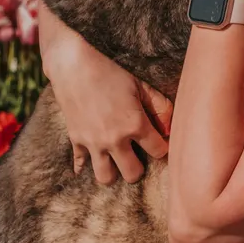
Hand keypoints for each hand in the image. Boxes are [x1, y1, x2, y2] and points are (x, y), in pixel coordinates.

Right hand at [37, 0, 172, 184]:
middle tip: (138, 156)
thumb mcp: (140, 84)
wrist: (73, 64)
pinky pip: (80, 164)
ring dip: (113, 172)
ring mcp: (93, 142)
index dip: (162, 148)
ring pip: (105, 178)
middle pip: (132, 174)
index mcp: (135, 124)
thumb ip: (160, 106)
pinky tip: (92, 159)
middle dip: (139, 168)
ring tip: (117, 160)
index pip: (158, 152)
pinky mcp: (76, 140)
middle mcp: (114, 139)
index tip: (159, 143)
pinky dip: (85, 165)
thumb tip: (170, 127)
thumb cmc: (110, 71)